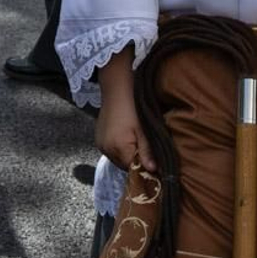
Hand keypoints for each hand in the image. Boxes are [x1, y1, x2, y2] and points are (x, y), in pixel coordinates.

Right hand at [94, 51, 153, 172]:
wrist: (117, 86)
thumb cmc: (133, 105)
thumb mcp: (144, 128)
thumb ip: (147, 150)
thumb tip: (153, 171)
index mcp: (118, 147)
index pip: (133, 170)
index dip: (145, 170)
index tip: (157, 168)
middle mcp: (106, 149)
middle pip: (125, 166)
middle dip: (138, 163)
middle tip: (152, 155)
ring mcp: (100, 144)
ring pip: (119, 159)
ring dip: (129, 156)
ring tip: (140, 143)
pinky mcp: (99, 139)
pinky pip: (112, 151)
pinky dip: (121, 149)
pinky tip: (129, 138)